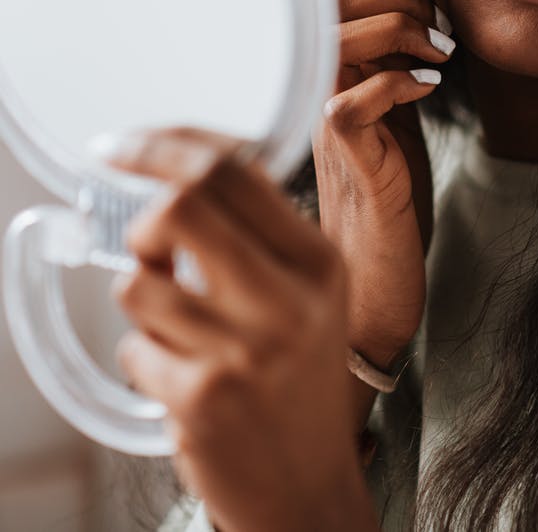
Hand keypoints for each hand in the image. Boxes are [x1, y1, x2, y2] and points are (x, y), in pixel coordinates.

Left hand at [107, 129, 378, 531]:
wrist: (309, 486)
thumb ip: (260, 231)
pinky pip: (134, 348)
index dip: (165, 145)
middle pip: (182, 205)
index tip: (127, 144)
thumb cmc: (300, 377)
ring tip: (171, 324)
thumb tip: (182, 169)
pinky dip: (143, 357)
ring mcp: (244, 349)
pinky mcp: (203, 398)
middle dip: (144, 221)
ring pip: (139, 282)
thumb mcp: (309, 292)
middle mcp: (287, 298)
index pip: (233, 169)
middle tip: (145, 242)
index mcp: (316, 259)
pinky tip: (178, 376)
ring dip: (140, 299)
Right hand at [313, 0, 454, 370]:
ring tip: (440, 56)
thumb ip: (410, 57)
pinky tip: (428, 88)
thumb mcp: (408, 108)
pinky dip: (398, 82)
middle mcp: (323, 82)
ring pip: (344, 35)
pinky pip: (354, 99)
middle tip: (442, 31)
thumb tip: (438, 8)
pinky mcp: (343, 154)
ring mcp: (325, 115)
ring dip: (402, 32)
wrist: (377, 270)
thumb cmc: (390, 187)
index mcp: (344, 66)